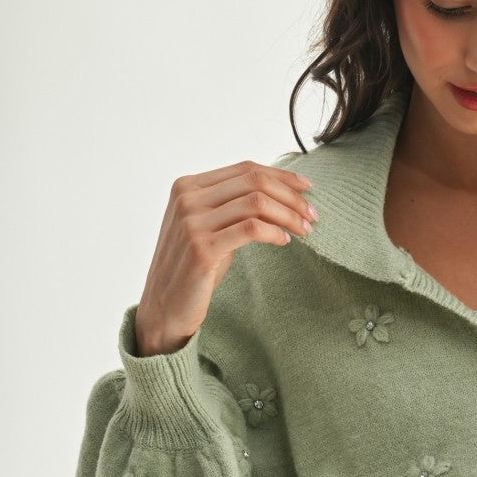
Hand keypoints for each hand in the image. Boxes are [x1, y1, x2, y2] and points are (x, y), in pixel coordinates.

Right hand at [134, 162, 316, 354]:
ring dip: (288, 215)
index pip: (245, 169)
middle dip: (291, 196)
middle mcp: (187, 199)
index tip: (307, 188)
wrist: (163, 307)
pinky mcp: (202, 248)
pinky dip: (275, 232)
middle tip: (312, 214)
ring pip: (256, 203)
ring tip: (305, 229)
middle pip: (254, 181)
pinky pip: (251, 229)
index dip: (281, 176)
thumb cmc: (193, 268)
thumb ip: (232, 206)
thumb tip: (279, 193)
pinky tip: (284, 241)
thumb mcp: (210, 227)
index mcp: (187, 186)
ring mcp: (192, 222)